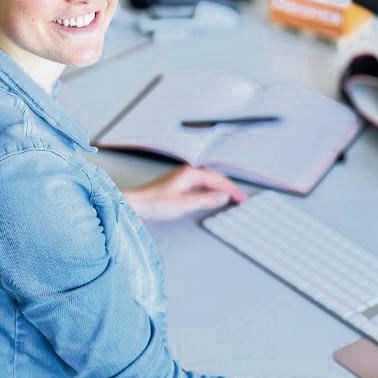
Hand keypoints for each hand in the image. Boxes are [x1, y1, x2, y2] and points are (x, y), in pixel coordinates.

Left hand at [123, 166, 246, 219]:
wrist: (135, 204)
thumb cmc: (154, 203)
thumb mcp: (184, 204)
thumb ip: (206, 200)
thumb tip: (223, 196)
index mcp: (191, 174)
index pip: (218, 180)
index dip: (232, 190)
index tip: (241, 198)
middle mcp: (187, 172)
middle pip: (214, 178)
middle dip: (228, 187)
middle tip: (239, 198)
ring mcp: (182, 177)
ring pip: (207, 181)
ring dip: (219, 189)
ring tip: (229, 198)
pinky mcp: (177, 184)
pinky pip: (200, 185)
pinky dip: (210, 191)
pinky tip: (211, 198)